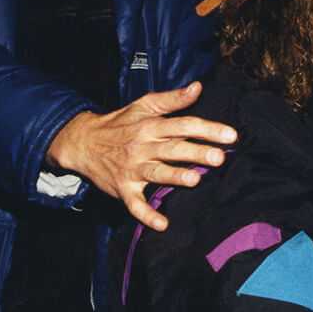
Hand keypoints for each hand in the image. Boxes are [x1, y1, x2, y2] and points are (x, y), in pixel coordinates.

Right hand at [46, 82, 236, 231]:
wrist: (81, 142)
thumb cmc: (119, 123)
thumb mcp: (143, 106)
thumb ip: (172, 99)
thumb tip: (198, 87)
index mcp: (150, 126)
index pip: (183, 125)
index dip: (207, 129)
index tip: (231, 136)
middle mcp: (142, 147)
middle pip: (172, 149)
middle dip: (195, 153)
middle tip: (218, 158)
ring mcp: (132, 169)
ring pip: (156, 173)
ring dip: (174, 176)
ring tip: (194, 180)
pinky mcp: (122, 188)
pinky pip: (134, 204)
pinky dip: (146, 215)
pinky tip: (162, 224)